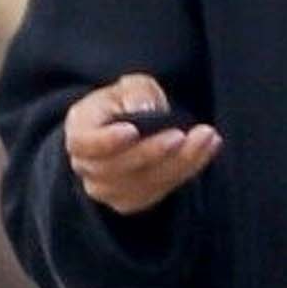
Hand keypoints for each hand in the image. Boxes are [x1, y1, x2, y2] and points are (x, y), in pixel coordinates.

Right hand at [63, 73, 219, 214]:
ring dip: (179, 163)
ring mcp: (107, 189)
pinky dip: (187, 171)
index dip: (105, 140)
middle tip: (181, 135)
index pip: (83, 143)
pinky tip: (207, 149)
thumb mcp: (130, 86)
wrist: (131, 131)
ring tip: (206, 138)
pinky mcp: (130, 202)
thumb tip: (143, 108)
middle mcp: (87, 166)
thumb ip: (135, 92)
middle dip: (153, 152)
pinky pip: (160, 191)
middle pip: (116, 168)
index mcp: (79, 131)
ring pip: (143, 184)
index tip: (132, 129)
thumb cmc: (125, 104)